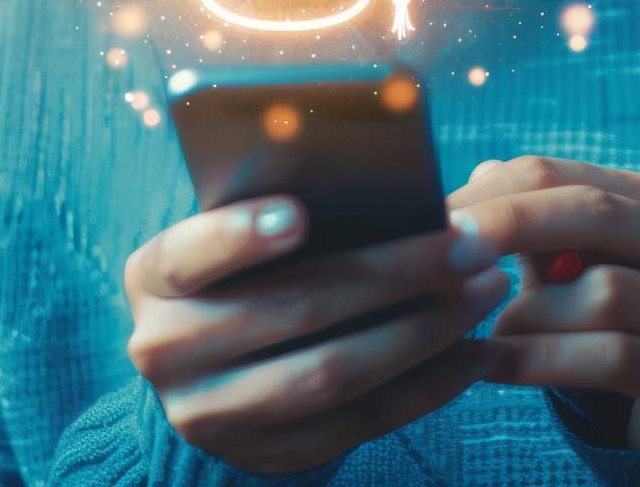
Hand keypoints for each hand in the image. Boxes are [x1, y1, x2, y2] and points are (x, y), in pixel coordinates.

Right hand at [123, 195, 509, 473]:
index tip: (300, 212)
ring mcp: (212, 413)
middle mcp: (165, 349)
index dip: (239, 236)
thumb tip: (388, 184)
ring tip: (486, 289)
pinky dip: (429, 385)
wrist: (220, 377)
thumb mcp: (244, 242)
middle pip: (291, 310)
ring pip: (331, 373)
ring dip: (423, 331)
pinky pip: (361, 421)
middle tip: (470, 244)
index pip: (186, 254)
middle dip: (395, 274)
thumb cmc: (253, 275)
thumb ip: (289, 213)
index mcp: (153, 277)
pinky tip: (477, 350)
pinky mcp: (268, 455)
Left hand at [447, 156, 639, 448]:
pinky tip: (499, 368)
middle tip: (446, 257)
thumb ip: (522, 222)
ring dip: (530, 316)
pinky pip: (620, 357)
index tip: (429, 218)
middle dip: (511, 228)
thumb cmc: (588, 324)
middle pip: (596, 213)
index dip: (490, 194)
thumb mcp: (554, 266)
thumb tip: (473, 177)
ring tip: (490, 336)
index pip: (560, 174)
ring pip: (608, 293)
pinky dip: (547, 360)